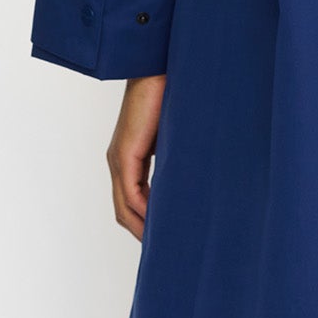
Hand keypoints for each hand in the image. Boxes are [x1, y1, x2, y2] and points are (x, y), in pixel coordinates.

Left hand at [108, 75, 165, 238]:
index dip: (148, 223)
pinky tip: (163, 225)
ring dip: (144, 229)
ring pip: (125, 209)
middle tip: (169, 251)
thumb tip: (199, 182)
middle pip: (125, 212)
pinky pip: (131, 195)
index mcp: (131, 157)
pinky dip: (144, 214)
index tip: (169, 238)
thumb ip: (180, 159)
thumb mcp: (178, 137)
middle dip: (145, 233)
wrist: (160, 66)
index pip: (133, 202)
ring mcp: (119, 159)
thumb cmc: (174, 95)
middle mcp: (119, 162)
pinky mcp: (124, 153)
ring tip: (168, 245)